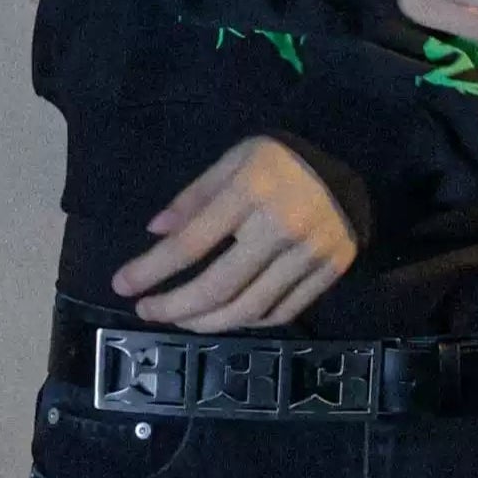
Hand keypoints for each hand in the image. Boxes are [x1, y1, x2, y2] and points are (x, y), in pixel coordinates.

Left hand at [109, 136, 357, 331]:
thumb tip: (155, 234)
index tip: (122, 285)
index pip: (191, 243)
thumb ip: (195, 196)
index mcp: (251, 192)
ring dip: (207, 322)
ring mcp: (309, 254)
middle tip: (147, 311)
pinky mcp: (330, 271)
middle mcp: (280, 228)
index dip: (151, 269)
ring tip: (182, 319)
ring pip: (249, 308)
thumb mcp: (236, 159)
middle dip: (174, 307)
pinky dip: (249, 321)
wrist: (354, 156)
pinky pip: (283, 311)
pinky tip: (227, 316)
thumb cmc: (284, 157)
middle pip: (217, 286)